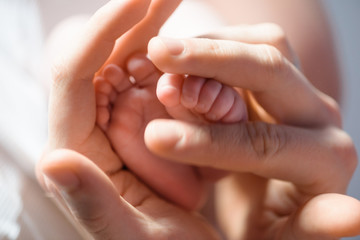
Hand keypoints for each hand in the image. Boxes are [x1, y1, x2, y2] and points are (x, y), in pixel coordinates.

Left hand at [36, 0, 220, 238]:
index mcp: (75, 152)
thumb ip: (90, 203)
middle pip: (100, 59)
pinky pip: (149, 80)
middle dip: (131, 19)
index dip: (102, 32)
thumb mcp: (128, 236)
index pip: (74, 78)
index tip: (137, 0)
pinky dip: (165, 56)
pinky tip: (182, 39)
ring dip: (150, 30)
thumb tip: (54, 162)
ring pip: (126, 64)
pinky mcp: (139, 123)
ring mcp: (116, 123)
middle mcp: (89, 130)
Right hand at [146, 24, 359, 238]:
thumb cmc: (269, 224)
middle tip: (159, 54)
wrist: (271, 198)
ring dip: (212, 44)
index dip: (210, 142)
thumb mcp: (284, 238)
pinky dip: (215, 42)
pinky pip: (254, 42)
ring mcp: (302, 91)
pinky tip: (184, 58)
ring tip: (163, 53)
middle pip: (273, 72)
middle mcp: (321, 119)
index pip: (267, 146)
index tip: (157, 138)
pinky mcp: (283, 76)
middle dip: (211, 61)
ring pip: (267, 45)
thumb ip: (314, 229)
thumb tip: (356, 216)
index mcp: (326, 164)